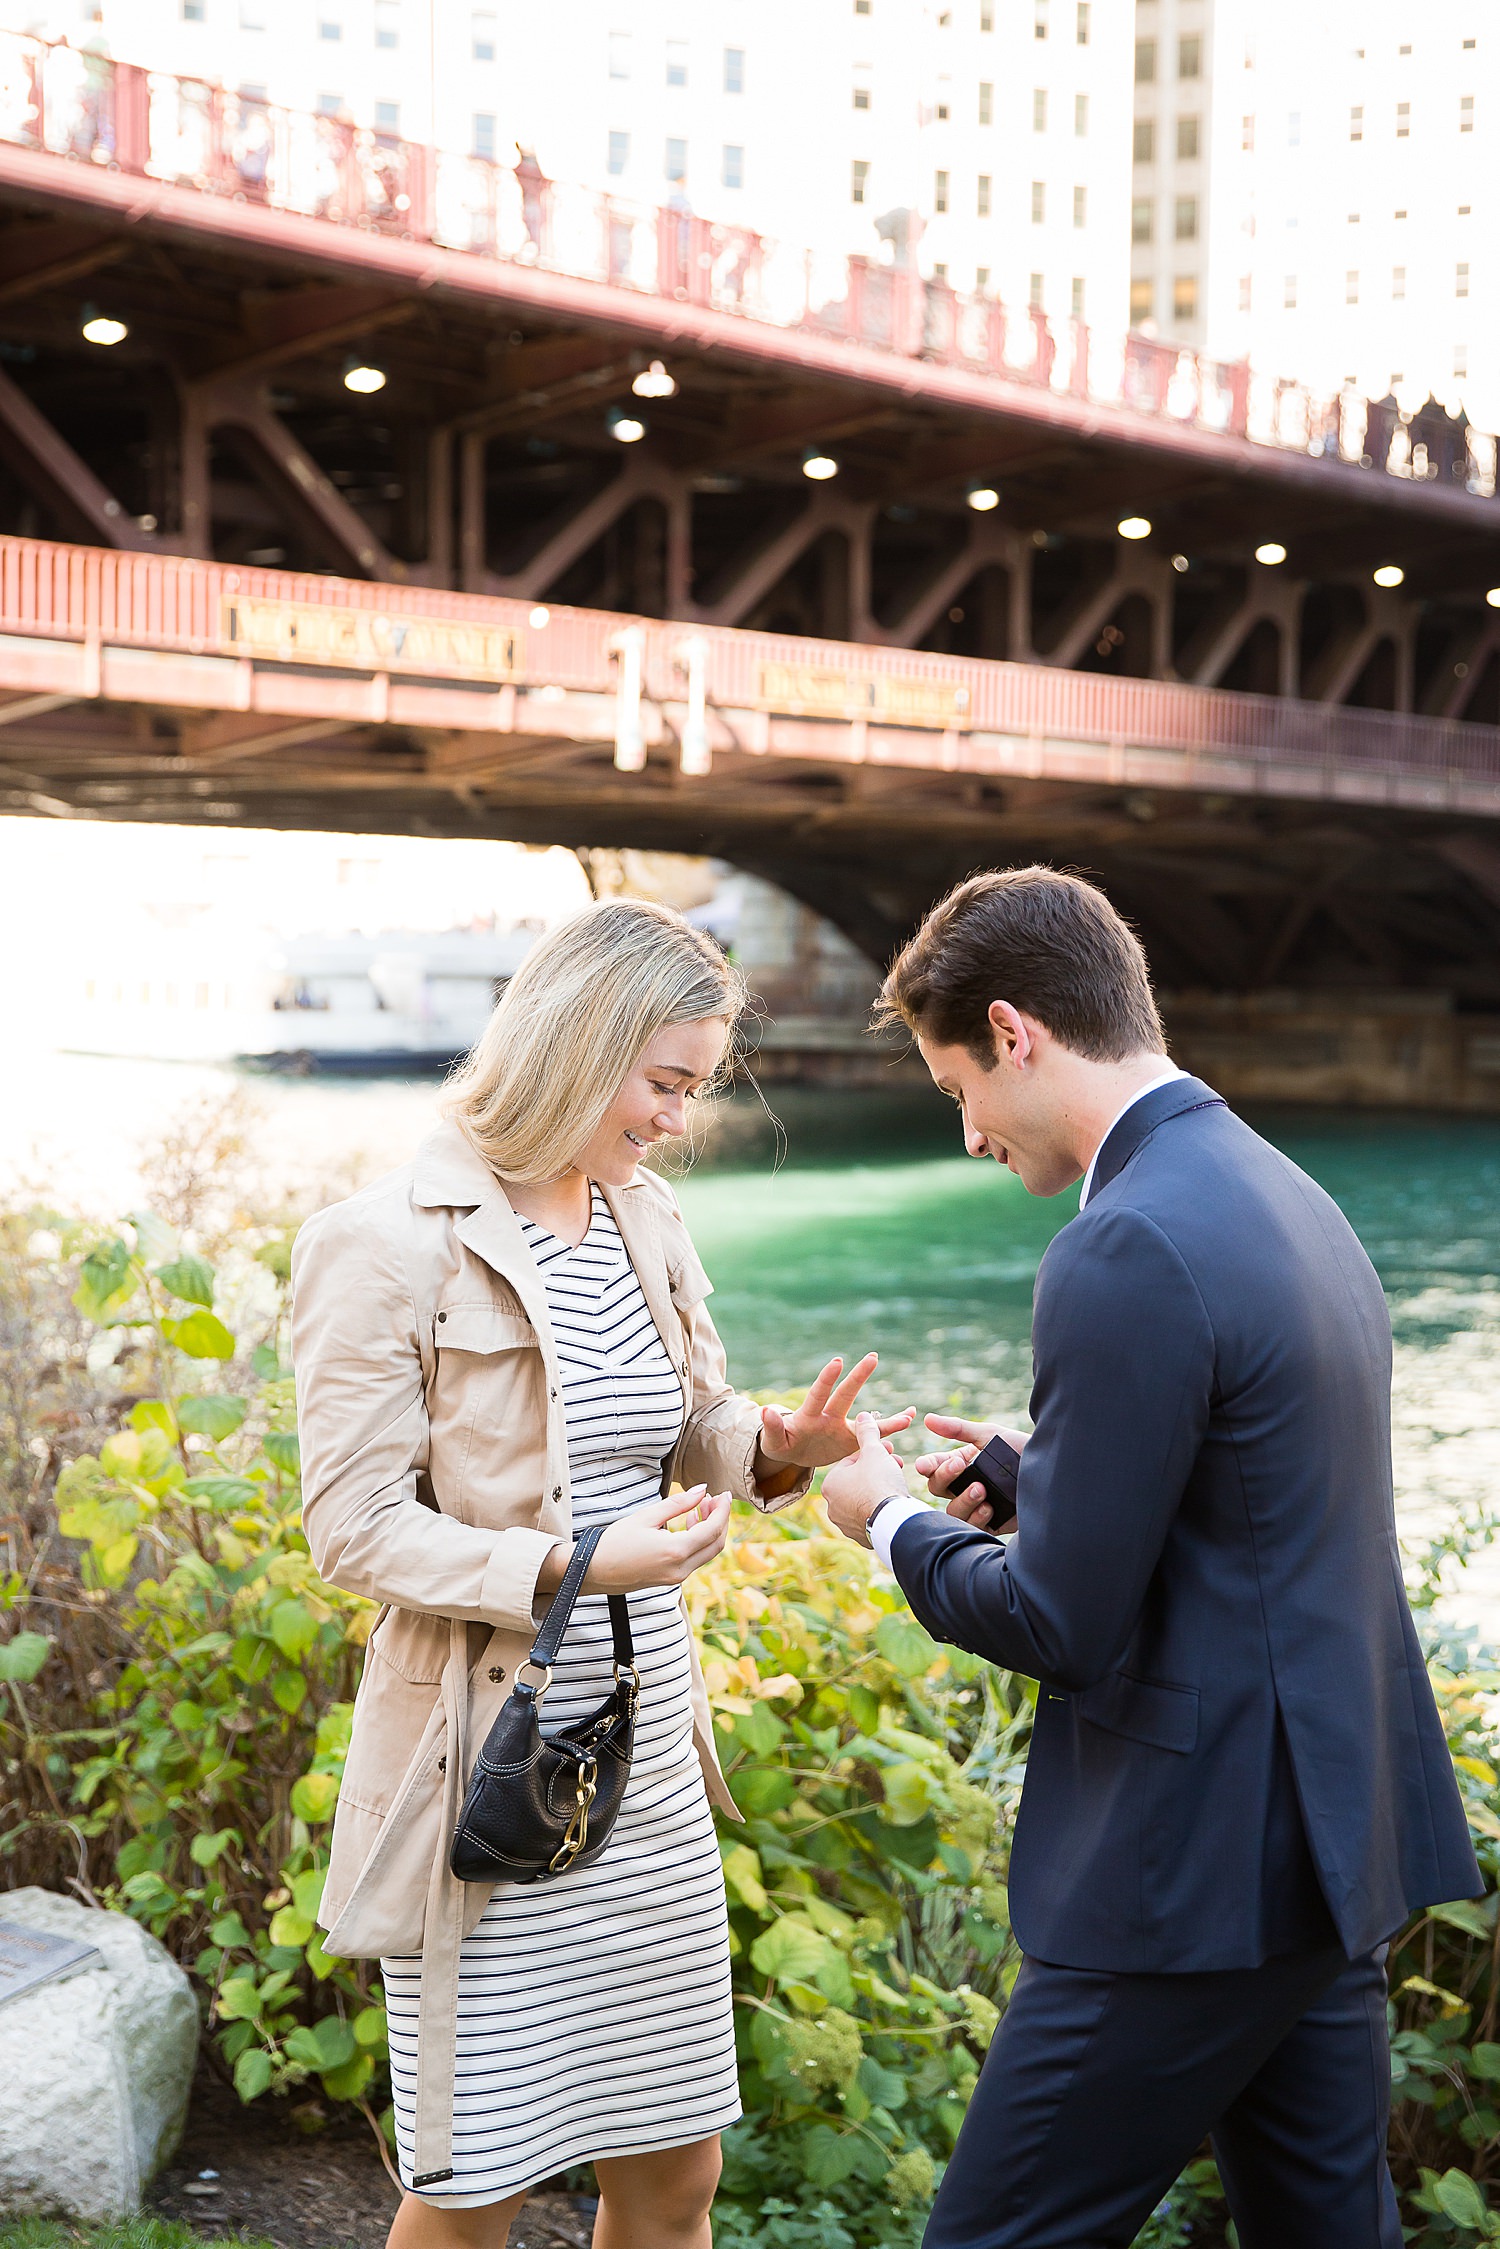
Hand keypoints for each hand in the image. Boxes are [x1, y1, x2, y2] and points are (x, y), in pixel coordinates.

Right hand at [536, 1487, 730, 1597]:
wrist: (593, 1571)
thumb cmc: (615, 1541)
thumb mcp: (646, 1516)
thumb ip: (678, 1503)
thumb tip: (702, 1490)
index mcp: (676, 1551)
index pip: (713, 1529)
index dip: (723, 1510)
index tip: (725, 1494)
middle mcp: (681, 1569)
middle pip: (716, 1544)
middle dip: (720, 1520)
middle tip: (714, 1499)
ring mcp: (677, 1577)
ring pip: (707, 1553)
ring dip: (709, 1530)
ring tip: (700, 1507)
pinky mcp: (671, 1579)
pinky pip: (694, 1559)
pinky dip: (698, 1541)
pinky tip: (687, 1524)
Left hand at [758, 1353, 914, 1472]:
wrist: (794, 1453)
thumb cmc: (780, 1442)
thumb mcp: (773, 1440)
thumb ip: (771, 1427)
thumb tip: (763, 1411)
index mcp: (808, 1415)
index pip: (818, 1394)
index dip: (826, 1379)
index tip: (837, 1361)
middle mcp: (828, 1416)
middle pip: (845, 1395)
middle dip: (858, 1376)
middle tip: (873, 1357)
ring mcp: (842, 1427)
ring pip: (867, 1420)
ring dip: (887, 1415)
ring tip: (909, 1409)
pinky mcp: (852, 1441)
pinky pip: (874, 1436)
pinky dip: (892, 1428)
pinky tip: (909, 1419)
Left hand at [821, 1413, 908, 1548]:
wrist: (892, 1520)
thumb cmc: (879, 1482)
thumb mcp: (873, 1451)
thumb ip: (866, 1432)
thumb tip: (863, 1416)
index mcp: (829, 1484)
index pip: (852, 1462)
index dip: (873, 1453)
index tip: (888, 1450)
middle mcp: (832, 1506)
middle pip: (859, 1481)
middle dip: (877, 1471)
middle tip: (896, 1464)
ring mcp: (846, 1524)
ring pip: (865, 1499)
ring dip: (880, 1489)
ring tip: (897, 1484)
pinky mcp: (862, 1537)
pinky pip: (872, 1517)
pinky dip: (882, 1509)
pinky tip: (894, 1505)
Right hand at [915, 1414, 1028, 1532]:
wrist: (1052, 1469)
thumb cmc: (1020, 1449)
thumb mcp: (989, 1435)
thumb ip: (958, 1429)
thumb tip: (927, 1419)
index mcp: (961, 1464)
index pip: (934, 1467)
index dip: (927, 1466)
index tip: (925, 1465)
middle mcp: (965, 1485)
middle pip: (937, 1489)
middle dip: (945, 1478)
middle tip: (960, 1466)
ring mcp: (977, 1506)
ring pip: (952, 1512)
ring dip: (963, 1500)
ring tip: (980, 1489)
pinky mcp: (992, 1523)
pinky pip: (973, 1527)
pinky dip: (978, 1516)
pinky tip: (990, 1507)